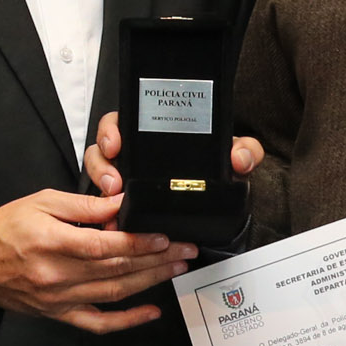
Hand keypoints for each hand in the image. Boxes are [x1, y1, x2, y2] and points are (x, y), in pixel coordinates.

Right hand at [0, 188, 196, 333]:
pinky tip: (150, 312)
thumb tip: (120, 205)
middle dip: (156, 258)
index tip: (165, 235)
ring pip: (115, 294)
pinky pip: (98, 323)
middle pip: (117, 269)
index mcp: (51, 243)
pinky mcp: (59, 314)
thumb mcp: (41, 203)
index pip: (105, 246)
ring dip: (150, 281)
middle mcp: (57, 275)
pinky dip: (127, 320)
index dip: (139, 242)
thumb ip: (84, 206)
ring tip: (175, 268)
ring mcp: (59, 299)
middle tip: (184, 249)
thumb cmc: (3, 230)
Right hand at [82, 111, 266, 207]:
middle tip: (114, 181)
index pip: (121, 123)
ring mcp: (127, 181)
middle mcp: (136, 156)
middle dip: (102, 165)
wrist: (221, 211)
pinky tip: (115, 222)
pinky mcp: (125, 205)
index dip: (111, 130)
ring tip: (115, 201)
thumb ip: (245, 151)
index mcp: (155, 136)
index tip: (115, 143)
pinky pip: (106, 206)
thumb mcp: (235, 160)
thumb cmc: (221, 177)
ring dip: (102, 188)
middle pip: (102, 151)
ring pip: (100, 179)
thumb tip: (238, 157)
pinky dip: (107, 214)